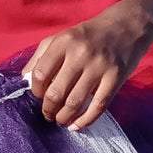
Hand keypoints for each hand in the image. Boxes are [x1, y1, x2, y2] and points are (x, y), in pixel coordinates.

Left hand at [29, 0, 152, 130]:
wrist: (127, 26)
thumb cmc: (89, 35)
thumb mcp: (62, 37)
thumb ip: (41, 55)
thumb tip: (25, 80)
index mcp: (63, 42)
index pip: (41, 74)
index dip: (36, 90)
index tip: (39, 96)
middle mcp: (80, 54)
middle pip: (56, 92)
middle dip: (48, 109)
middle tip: (48, 114)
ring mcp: (99, 67)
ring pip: (75, 102)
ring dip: (64, 117)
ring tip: (60, 120)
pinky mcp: (116, 78)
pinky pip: (98, 106)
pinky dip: (85, 121)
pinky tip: (77, 126)